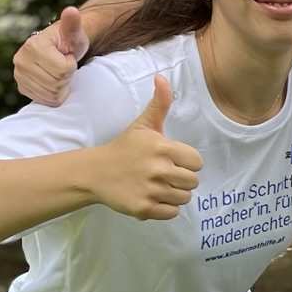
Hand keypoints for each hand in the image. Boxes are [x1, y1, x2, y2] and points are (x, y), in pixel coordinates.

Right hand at [16, 6, 86, 105]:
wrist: (60, 50)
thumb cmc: (69, 41)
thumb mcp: (74, 32)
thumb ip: (73, 23)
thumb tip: (71, 11)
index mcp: (33, 46)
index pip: (63, 70)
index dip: (71, 65)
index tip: (67, 56)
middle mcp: (21, 60)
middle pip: (56, 84)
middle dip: (66, 77)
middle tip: (64, 66)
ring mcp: (19, 74)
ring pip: (51, 94)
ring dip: (62, 87)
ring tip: (59, 73)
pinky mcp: (21, 86)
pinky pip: (44, 100)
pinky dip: (54, 95)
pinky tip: (53, 82)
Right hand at [88, 77, 203, 219]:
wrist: (95, 172)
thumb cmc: (125, 147)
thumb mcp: (143, 124)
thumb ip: (159, 103)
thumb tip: (162, 77)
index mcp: (162, 148)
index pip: (196, 162)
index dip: (187, 162)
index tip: (173, 160)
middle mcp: (158, 170)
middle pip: (193, 182)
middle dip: (182, 179)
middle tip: (165, 174)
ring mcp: (151, 191)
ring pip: (184, 198)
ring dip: (175, 194)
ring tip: (159, 186)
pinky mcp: (144, 209)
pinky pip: (172, 213)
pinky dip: (165, 208)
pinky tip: (152, 197)